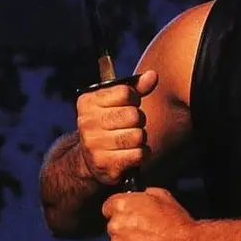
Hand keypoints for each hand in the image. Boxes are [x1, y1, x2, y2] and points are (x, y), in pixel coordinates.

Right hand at [76, 70, 158, 186]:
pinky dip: (142, 154)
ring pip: (138, 136)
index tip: (129, 105)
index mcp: (88, 102)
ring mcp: (94, 145)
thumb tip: (152, 75)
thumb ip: (136, 88)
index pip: (126, 93)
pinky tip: (132, 152)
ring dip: (141, 139)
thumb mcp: (117, 103)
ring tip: (131, 140)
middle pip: (134, 115)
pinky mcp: (105, 165)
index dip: (134, 99)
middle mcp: (87, 123)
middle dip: (139, 121)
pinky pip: (139, 154)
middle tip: (131, 126)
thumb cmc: (109, 124)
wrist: (90, 159)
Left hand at [102, 187, 194, 240]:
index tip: (128, 215)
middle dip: (125, 229)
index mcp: (122, 206)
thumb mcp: (163, 196)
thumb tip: (140, 197)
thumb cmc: (177, 223)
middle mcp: (116, 226)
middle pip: (113, 227)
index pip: (108, 207)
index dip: (119, 211)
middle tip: (143, 232)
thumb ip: (144, 195)